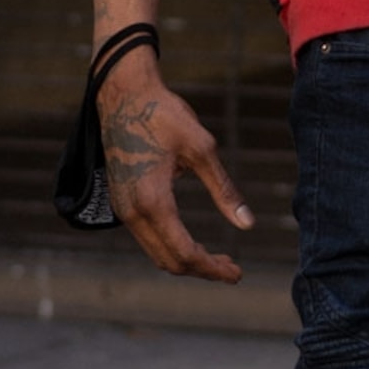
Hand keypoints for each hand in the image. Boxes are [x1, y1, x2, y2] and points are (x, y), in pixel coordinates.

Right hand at [95, 49, 254, 280]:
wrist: (123, 94)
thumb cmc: (164, 115)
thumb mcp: (202, 148)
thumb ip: (224, 190)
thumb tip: (248, 225)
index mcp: (152, 201)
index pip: (185, 253)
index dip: (213, 269)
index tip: (238, 274)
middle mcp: (132, 212)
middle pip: (169, 261)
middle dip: (203, 270)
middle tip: (233, 269)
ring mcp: (122, 209)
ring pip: (156, 253)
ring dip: (187, 261)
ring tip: (220, 259)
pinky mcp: (121, 202)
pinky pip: (147, 238)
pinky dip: (171, 248)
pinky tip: (193, 241)